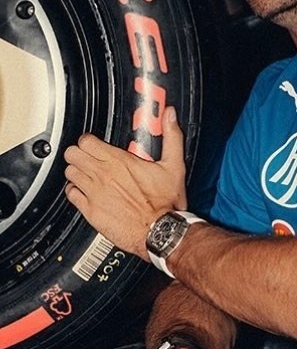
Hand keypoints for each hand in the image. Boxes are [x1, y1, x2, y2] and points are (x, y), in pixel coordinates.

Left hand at [64, 106, 187, 256]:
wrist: (159, 232)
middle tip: (86, 158)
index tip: (94, 145)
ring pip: (69, 172)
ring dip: (76, 172)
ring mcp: (94, 192)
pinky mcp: (90, 210)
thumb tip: (170, 116)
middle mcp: (102, 174)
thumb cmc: (165, 204)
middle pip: (72, 153)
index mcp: (119, 161)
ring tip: (85, 175)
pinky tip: (84, 192)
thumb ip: (171, 138)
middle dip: (78, 154)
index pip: (86, 141)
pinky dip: (74, 192)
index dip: (89, 141)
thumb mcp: (174, 167)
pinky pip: (70, 194)